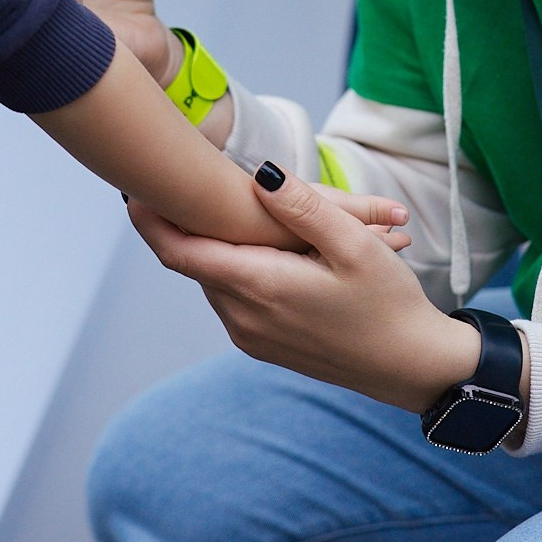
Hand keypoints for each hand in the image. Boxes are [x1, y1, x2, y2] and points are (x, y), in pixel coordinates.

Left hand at [129, 167, 478, 412]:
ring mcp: (249, 335)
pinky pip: (230, 296)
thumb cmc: (388, 304)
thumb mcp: (355, 246)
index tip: (131, 187)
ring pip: (212, 277)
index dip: (149, 219)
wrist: (410, 368)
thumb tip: (257, 173)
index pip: (179, 251)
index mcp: (259, 287)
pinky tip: (258, 246)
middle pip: (192, 260)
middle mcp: (242, 317)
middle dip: (184, 222)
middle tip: (181, 178)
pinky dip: (233, 267)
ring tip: (222, 206)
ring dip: (214, 245)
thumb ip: (303, 208)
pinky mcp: (261, 344)